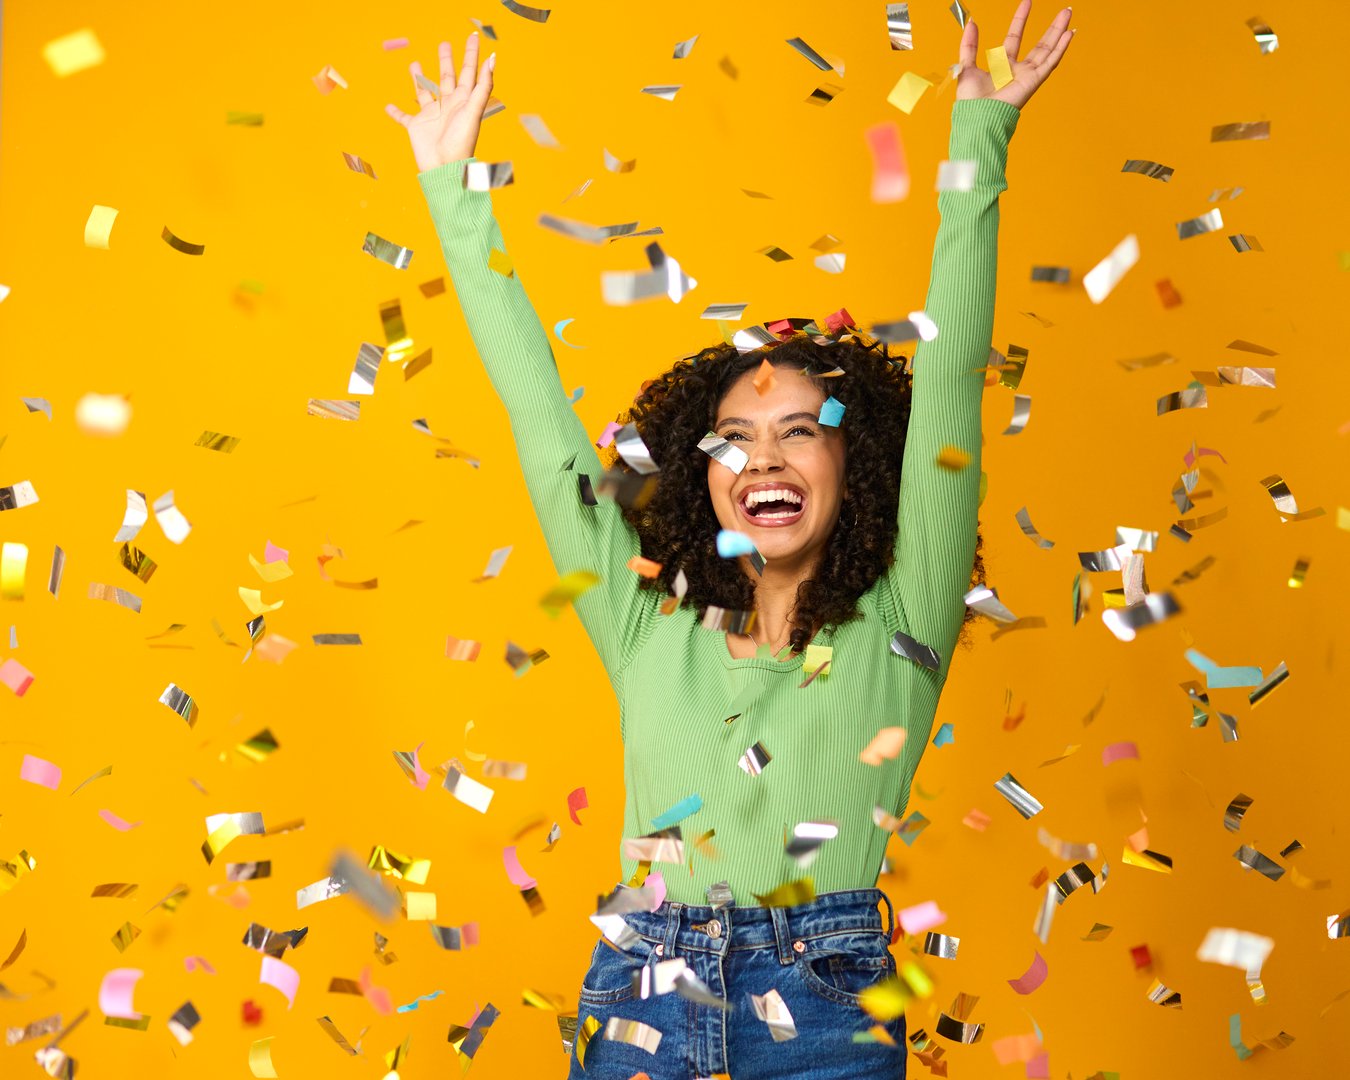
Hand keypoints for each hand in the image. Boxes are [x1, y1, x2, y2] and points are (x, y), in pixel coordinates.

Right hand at [385, 32, 494, 172]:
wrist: (444, 168)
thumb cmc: (461, 142)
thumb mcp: (473, 110)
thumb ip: (483, 85)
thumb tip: (492, 57)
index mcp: (463, 101)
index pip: (469, 72)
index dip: (471, 55)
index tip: (472, 38)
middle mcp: (448, 106)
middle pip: (447, 77)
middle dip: (446, 61)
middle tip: (444, 44)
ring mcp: (432, 116)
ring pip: (424, 92)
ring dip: (419, 79)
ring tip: (415, 64)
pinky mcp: (416, 127)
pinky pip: (404, 117)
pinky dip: (395, 112)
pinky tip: (387, 106)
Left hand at [955, 1, 1073, 109]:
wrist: (977, 117)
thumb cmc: (971, 101)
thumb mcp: (966, 66)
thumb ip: (969, 45)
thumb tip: (971, 22)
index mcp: (1002, 67)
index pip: (1015, 37)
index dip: (1020, 20)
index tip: (1027, 2)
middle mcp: (1018, 70)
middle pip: (1040, 44)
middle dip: (1052, 27)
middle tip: (1063, 11)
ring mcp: (1028, 75)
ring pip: (1048, 50)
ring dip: (1059, 32)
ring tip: (1068, 15)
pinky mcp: (1033, 81)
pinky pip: (1050, 62)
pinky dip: (1060, 48)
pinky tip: (1069, 34)